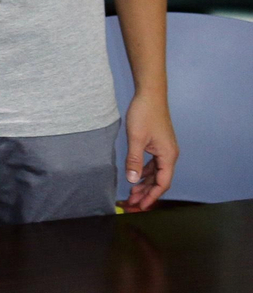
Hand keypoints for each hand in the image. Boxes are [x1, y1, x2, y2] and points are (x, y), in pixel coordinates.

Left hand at [122, 90, 177, 209]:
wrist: (150, 95)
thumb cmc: (144, 113)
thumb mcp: (136, 138)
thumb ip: (134, 160)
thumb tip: (132, 180)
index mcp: (168, 156)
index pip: (162, 183)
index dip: (151, 196)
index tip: (140, 206)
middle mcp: (169, 155)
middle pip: (159, 181)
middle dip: (146, 193)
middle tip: (131, 203)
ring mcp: (164, 150)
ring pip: (155, 173)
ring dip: (144, 184)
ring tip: (131, 194)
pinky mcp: (158, 145)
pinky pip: (153, 165)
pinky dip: (144, 172)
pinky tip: (135, 177)